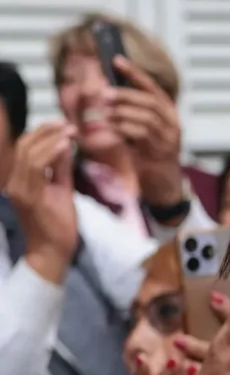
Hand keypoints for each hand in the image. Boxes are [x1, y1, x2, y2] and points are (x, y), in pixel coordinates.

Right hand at [5, 122, 78, 284]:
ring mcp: (19, 190)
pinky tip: (65, 145)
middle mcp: (13, 183)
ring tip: (70, 131)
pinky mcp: (29, 198)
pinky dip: (51, 153)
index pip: (24, 147)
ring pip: (28, 154)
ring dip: (51, 138)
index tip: (64, 124)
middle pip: (23, 145)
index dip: (42, 131)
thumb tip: (65, 143)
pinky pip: (37, 168)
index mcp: (18, 179)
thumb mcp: (60, 188)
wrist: (53, 251)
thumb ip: (60, 168)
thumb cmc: (57, 222)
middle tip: (69, 124)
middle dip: (46, 130)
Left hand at [106, 55, 183, 207]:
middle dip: (126, 95)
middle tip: (104, 93)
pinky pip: (139, 135)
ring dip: (121, 112)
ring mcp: (168, 138)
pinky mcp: (160, 152)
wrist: (163, 183)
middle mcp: (172, 123)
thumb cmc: (150, 153)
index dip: (135, 73)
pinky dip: (122, 128)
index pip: (153, 87)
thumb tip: (109, 91)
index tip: (116, 60)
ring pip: (145, 117)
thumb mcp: (145, 129)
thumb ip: (133, 112)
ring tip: (104, 113)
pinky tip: (110, 127)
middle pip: (150, 101)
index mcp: (169, 113)